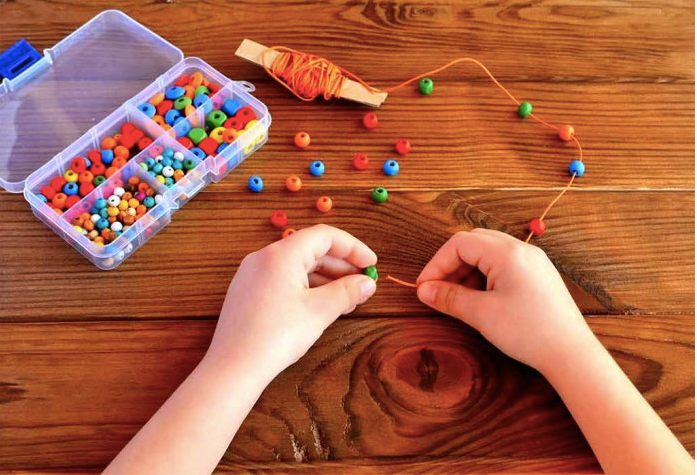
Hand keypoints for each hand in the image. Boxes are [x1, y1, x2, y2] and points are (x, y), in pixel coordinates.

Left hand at [208, 224, 376, 379]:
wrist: (233, 367)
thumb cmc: (276, 336)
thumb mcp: (319, 311)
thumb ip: (346, 292)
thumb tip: (367, 283)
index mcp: (281, 254)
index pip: (324, 236)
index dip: (353, 247)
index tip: (371, 264)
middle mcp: (263, 257)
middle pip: (310, 249)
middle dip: (341, 265)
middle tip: (362, 284)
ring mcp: (252, 274)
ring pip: (297, 266)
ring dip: (325, 278)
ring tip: (346, 300)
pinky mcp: (247, 291)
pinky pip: (283, 279)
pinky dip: (306, 287)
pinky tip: (320, 306)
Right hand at [416, 228, 590, 371]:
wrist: (571, 354)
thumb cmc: (529, 332)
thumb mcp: (482, 314)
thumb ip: (449, 298)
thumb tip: (424, 290)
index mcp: (507, 253)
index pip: (460, 243)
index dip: (437, 263)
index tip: (424, 287)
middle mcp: (521, 250)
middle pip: (474, 242)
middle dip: (451, 264)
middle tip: (438, 289)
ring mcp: (532, 261)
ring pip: (488, 252)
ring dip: (467, 270)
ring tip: (457, 297)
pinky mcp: (537, 274)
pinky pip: (503, 264)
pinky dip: (484, 275)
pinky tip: (479, 298)